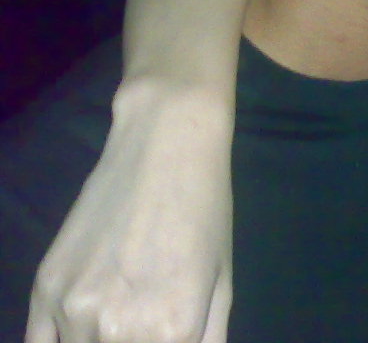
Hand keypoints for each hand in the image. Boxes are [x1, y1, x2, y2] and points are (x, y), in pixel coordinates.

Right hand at [25, 81, 233, 342]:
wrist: (166, 147)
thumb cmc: (206, 212)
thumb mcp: (220, 286)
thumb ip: (204, 340)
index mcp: (173, 330)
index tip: (166, 336)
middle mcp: (119, 330)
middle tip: (143, 325)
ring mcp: (74, 310)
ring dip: (99, 342)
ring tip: (120, 315)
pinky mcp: (43, 288)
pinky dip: (60, 342)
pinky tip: (81, 328)